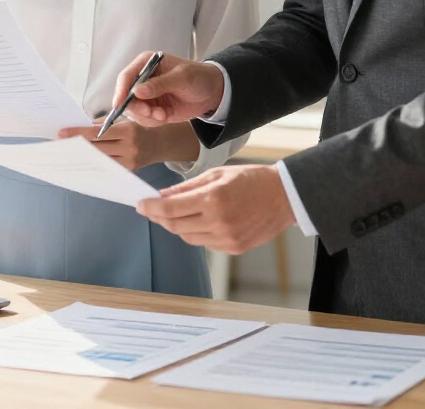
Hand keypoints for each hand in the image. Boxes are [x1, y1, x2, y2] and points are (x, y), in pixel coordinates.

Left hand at [57, 117, 162, 171]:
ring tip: (68, 153)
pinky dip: (94, 164)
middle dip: (77, 146)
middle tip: (59, 144)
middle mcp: (129, 147)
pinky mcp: (128, 171)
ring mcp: (129, 162)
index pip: (97, 133)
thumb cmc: (139, 128)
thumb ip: (103, 123)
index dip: (78, 133)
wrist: (160, 144)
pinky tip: (82, 162)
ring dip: (83, 157)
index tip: (62, 133)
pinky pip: (107, 168)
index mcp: (128, 130)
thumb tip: (80, 126)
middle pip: (96, 148)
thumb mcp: (124, 119)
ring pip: (100, 160)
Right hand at [112, 52, 225, 126]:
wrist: (212, 92)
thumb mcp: (182, 77)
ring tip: (164, 115)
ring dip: (147, 116)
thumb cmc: (198, 76)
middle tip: (152, 113)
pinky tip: (166, 116)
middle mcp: (143, 79)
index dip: (121, 90)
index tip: (119, 104)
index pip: (127, 76)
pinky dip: (153, 121)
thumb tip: (138, 91)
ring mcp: (147, 95)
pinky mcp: (153, 108)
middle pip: (126, 96)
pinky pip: (145, 119)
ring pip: (135, 110)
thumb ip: (160, 84)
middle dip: (138, 107)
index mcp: (147, 63)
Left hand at [136, 165, 295, 254]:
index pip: (171, 208)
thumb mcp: (217, 174)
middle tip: (151, 209)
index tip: (140, 205)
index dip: (151, 208)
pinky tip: (198, 221)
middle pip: (176, 226)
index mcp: (213, 199)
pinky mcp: (233, 248)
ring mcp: (226, 238)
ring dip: (177, 226)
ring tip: (174, 213)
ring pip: (188, 237)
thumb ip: (188, 187)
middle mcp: (218, 222)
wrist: (284, 196)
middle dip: (160, 217)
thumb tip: (163, 195)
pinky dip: (196, 233)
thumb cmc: (251, 179)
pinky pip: (205, 243)